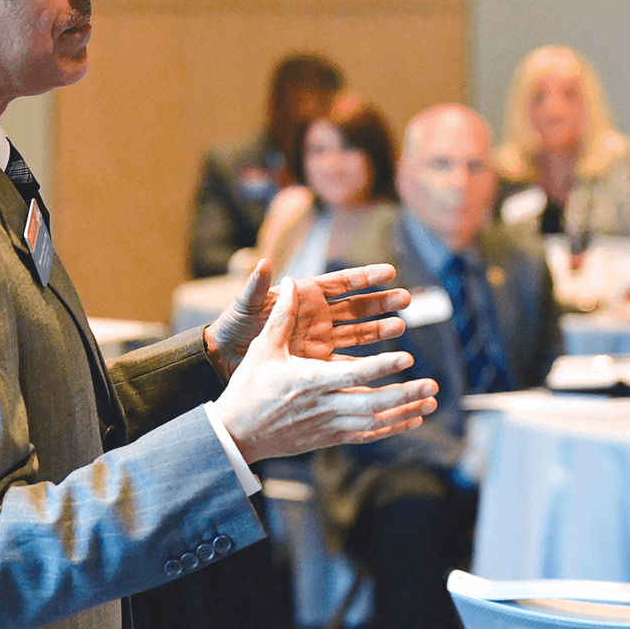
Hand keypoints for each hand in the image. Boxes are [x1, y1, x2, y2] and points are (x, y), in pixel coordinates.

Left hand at [205, 260, 410, 380]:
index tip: (389, 272)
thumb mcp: (245, 307)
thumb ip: (257, 286)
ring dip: (379, 331)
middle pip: (357, 307)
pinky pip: (347, 364)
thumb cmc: (233, 326)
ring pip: (358, 334)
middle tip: (407, 300)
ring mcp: (320, 342)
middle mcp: (317, 317)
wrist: (223, 359)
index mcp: (304, 297)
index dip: (365, 277)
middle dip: (382, 303)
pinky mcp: (318, 365)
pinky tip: (384, 366)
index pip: (341, 282)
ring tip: (401, 327)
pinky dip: (365, 366)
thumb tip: (265, 263)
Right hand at [214, 277, 437, 462]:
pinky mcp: (329, 437)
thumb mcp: (264, 349)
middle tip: (432, 384)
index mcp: (309, 381)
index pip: (353, 374)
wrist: (237, 433)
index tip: (407, 357)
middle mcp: (323, 406)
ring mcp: (328, 425)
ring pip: (374, 421)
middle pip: (372, 403)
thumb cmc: (249, 388)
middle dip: (405, 394)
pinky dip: (391, 427)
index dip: (382, 366)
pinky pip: (366, 434)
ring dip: (404, 411)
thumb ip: (282, 316)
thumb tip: (291, 281)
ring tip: (430, 401)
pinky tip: (413, 419)